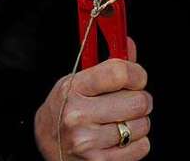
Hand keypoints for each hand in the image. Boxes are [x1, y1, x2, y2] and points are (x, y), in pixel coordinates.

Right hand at [34, 38, 151, 160]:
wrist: (47, 147)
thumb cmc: (66, 110)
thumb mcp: (78, 82)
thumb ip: (108, 64)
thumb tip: (129, 43)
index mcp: (73, 89)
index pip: (121, 72)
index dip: (137, 74)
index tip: (136, 79)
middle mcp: (76, 116)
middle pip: (138, 101)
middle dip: (139, 101)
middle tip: (125, 104)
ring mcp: (85, 142)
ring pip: (142, 125)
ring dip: (137, 124)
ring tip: (117, 123)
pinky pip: (141, 147)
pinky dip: (136, 144)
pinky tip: (117, 140)